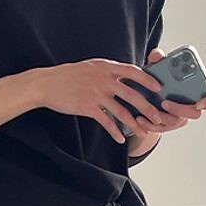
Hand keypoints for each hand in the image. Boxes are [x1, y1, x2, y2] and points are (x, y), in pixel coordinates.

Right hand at [34, 58, 165, 143]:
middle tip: (157, 117)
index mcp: (106, 67)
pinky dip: (115, 131)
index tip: (158, 88)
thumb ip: (106, 72)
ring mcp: (96, 93)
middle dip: (147, 107)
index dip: (147, 80)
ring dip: (134, 123)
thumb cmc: (68, 76)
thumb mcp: (90, 67)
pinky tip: (121, 139)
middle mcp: (103, 79)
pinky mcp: (88, 107)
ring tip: (142, 132)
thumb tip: (121, 78)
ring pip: (121, 110)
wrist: (47, 84)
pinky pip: (106, 121)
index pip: (133, 71)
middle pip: (132, 94)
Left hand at [129, 48, 205, 135]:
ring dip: (163, 117)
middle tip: (165, 102)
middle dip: (180, 109)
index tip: (199, 102)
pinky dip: (151, 125)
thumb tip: (157, 55)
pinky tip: (140, 119)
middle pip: (193, 114)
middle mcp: (191, 106)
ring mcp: (180, 117)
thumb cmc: (159, 78)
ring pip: (176, 122)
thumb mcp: (158, 66)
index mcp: (197, 90)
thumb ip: (158, 59)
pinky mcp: (167, 125)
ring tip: (150, 110)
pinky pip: (161, 129)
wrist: (147, 93)